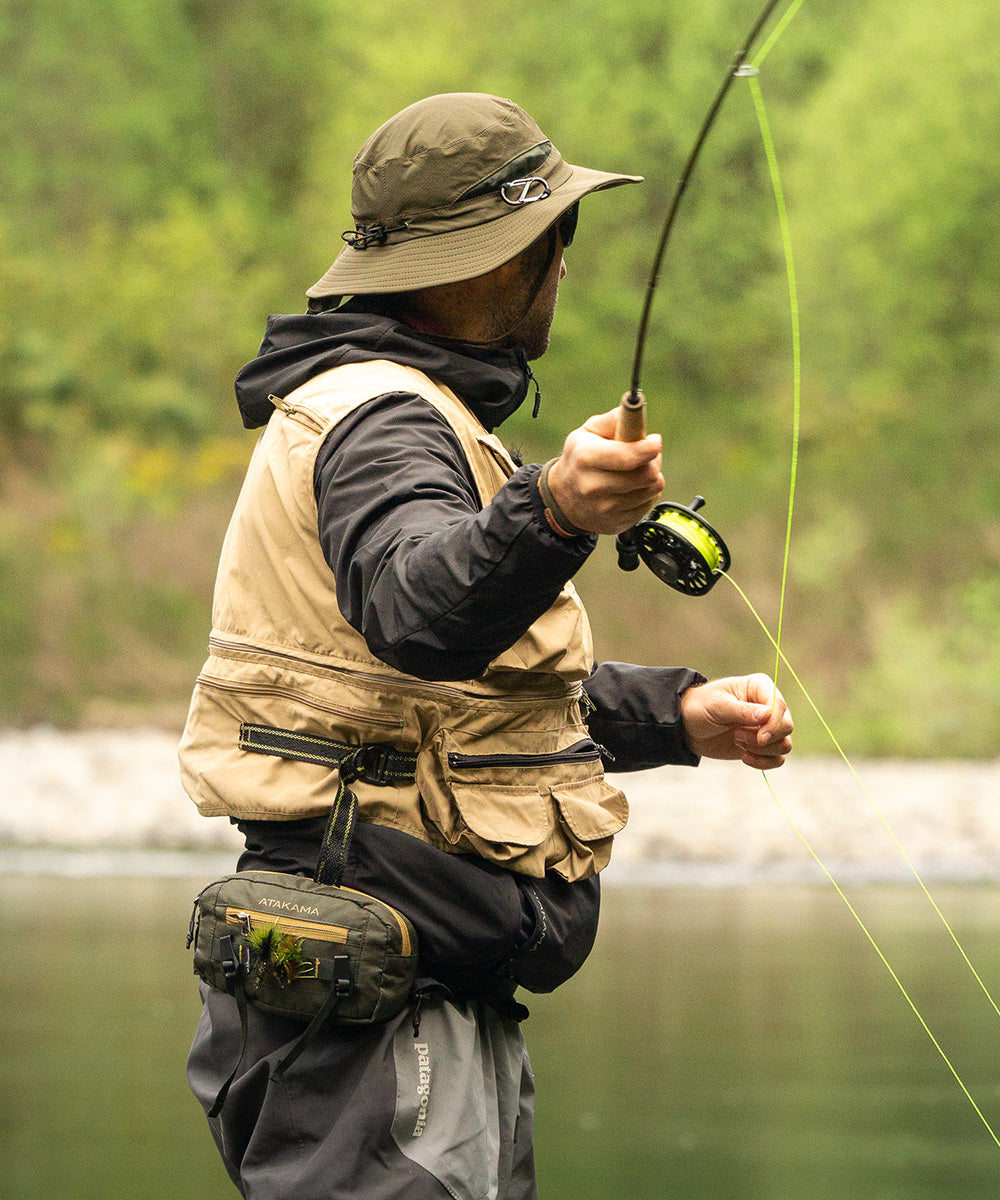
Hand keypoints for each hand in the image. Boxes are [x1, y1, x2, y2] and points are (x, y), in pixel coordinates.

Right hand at [546, 409, 663, 534]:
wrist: (562, 499)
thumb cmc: (579, 460)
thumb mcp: (586, 433)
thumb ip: (612, 420)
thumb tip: (635, 414)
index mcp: (586, 458)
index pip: (628, 457)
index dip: (650, 448)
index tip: (654, 441)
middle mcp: (593, 486)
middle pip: (646, 475)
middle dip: (653, 461)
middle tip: (647, 455)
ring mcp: (605, 509)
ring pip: (651, 490)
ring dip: (651, 477)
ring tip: (637, 471)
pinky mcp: (616, 523)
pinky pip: (648, 505)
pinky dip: (646, 494)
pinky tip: (632, 488)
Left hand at [680, 674, 792, 769]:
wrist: (688, 727)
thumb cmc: (700, 707)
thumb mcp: (717, 706)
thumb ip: (742, 711)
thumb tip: (767, 714)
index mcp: (760, 687)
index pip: (780, 705)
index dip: (774, 724)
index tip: (760, 738)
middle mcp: (769, 706)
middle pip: (787, 726)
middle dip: (765, 738)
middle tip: (737, 736)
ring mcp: (767, 727)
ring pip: (785, 744)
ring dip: (762, 750)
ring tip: (737, 741)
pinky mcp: (763, 746)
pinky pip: (778, 758)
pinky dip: (764, 763)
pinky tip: (744, 757)